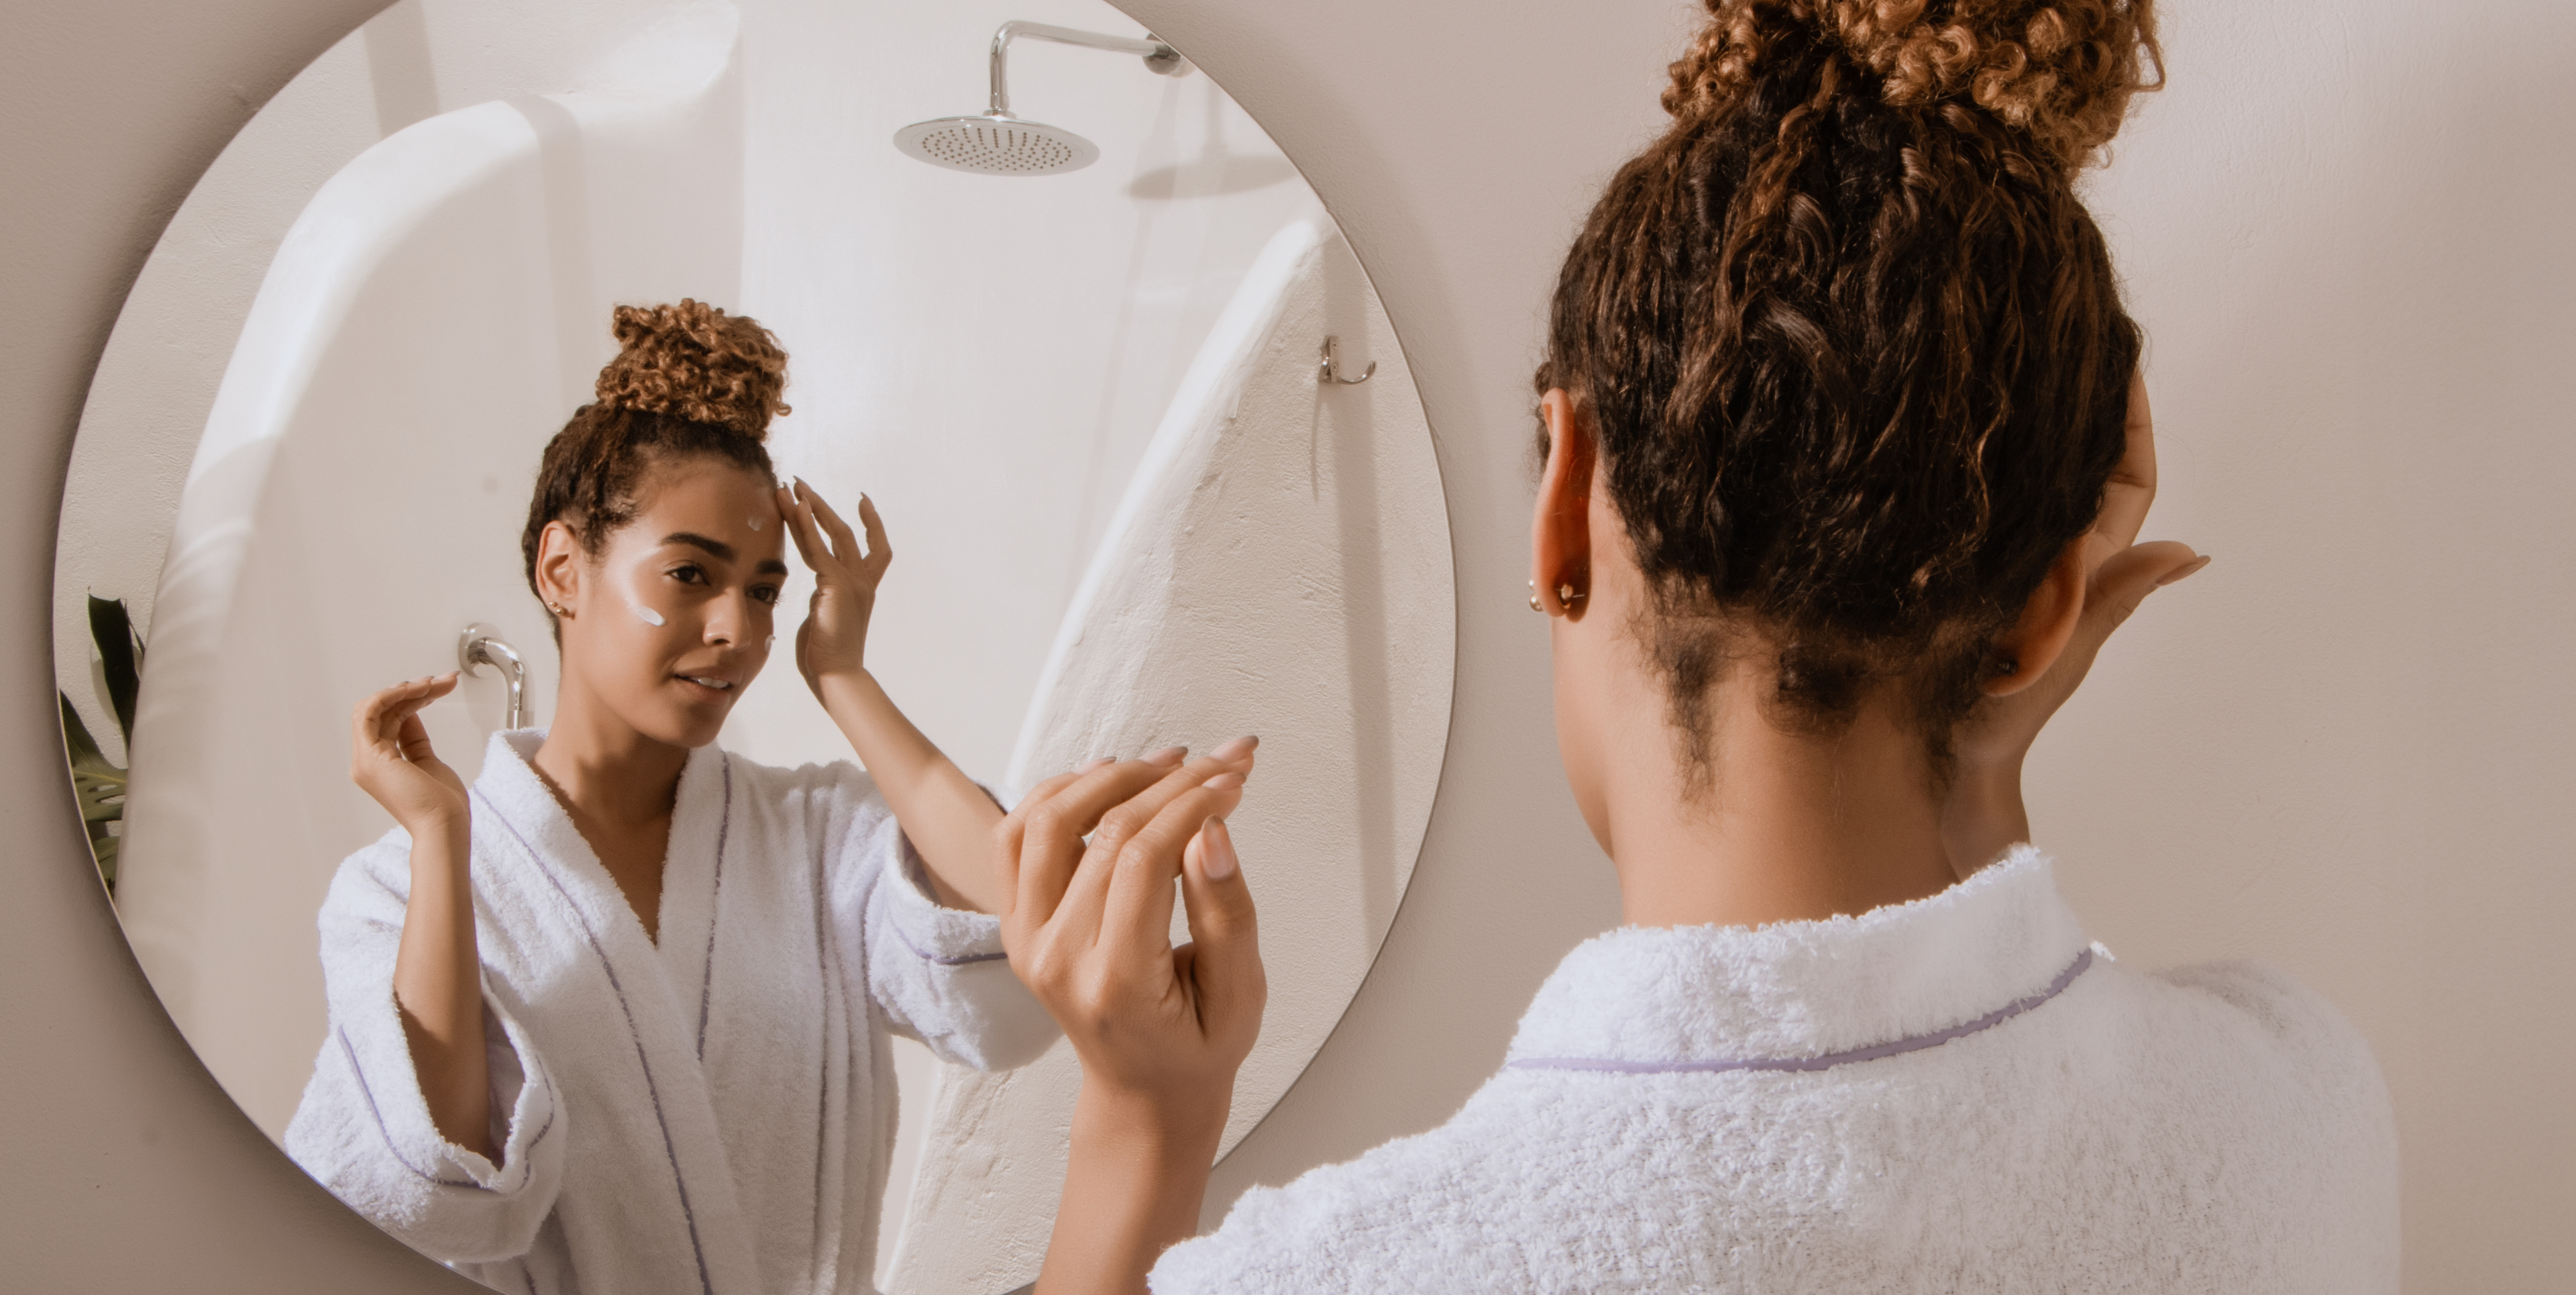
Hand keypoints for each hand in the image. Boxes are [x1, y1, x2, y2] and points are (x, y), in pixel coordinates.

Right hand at [351, 674, 470, 834]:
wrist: (445, 825)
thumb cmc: (443, 804)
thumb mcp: (427, 761)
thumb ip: (414, 739)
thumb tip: (411, 712)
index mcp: (380, 764)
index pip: (388, 720)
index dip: (412, 700)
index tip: (438, 688)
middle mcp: (367, 762)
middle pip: (382, 712)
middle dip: (413, 691)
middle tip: (441, 681)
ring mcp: (365, 760)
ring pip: (373, 708)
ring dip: (404, 690)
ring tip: (432, 683)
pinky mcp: (370, 757)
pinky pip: (368, 713)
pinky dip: (389, 696)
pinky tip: (414, 689)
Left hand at [776, 478, 891, 688]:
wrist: (837, 675)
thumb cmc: (827, 659)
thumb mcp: (825, 622)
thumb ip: (823, 603)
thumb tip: (814, 600)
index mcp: (862, 590)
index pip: (875, 550)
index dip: (871, 523)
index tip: (863, 501)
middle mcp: (861, 581)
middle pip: (847, 533)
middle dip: (823, 506)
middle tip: (803, 484)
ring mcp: (851, 581)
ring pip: (831, 533)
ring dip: (810, 506)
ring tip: (792, 485)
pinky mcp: (834, 584)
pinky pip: (816, 547)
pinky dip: (804, 524)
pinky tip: (794, 505)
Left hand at [1002, 741, 1265, 1118]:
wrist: (1142, 1087)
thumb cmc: (1197, 1044)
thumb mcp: (1240, 994)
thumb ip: (1227, 914)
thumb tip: (1211, 830)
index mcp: (1113, 982)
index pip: (1145, 861)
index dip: (1193, 805)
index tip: (1236, 781)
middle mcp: (1055, 958)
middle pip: (1106, 834)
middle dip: (1173, 783)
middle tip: (1223, 761)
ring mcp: (1026, 938)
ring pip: (1049, 821)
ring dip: (1112, 777)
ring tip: (1168, 763)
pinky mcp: (1016, 921)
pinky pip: (1017, 835)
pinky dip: (1059, 793)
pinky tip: (1110, 778)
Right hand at [1945, 372, 2207, 868]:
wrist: (1938, 770)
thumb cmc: (1998, 726)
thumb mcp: (2062, 658)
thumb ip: (2113, 598)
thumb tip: (2195, 550)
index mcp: (2077, 568)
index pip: (2123, 479)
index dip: (2129, 419)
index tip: (2122, 356)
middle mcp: (2042, 558)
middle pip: (2073, 465)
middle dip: (2075, 399)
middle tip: (2062, 327)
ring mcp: (1994, 564)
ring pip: (2020, 480)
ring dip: (2019, 423)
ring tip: (2003, 357)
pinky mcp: (1945, 573)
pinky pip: (1966, 506)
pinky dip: (1963, 464)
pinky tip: (1938, 426)